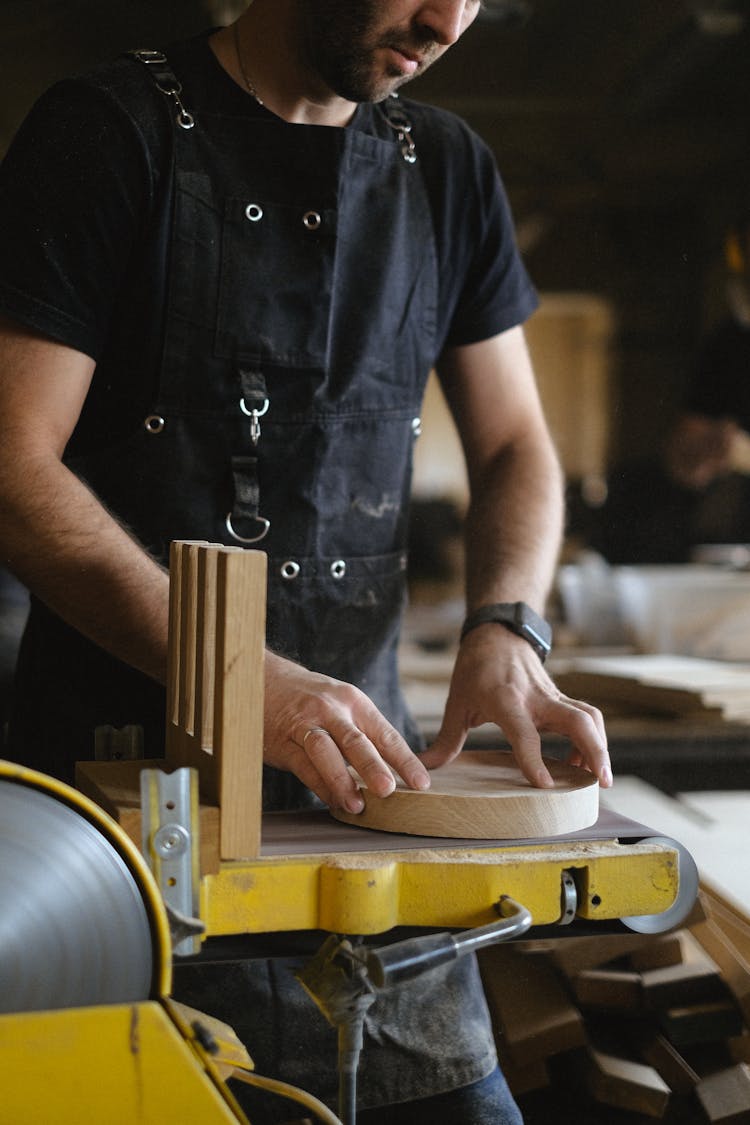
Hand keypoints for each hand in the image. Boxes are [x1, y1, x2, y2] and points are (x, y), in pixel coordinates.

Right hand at [263, 650, 430, 812]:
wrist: (265, 681)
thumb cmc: (314, 700)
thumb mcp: (343, 704)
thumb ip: (365, 734)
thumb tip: (398, 771)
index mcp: (354, 701)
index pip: (385, 733)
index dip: (404, 760)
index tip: (422, 783)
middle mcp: (330, 710)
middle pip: (355, 740)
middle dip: (372, 766)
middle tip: (388, 790)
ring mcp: (305, 725)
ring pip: (325, 752)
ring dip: (341, 780)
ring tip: (357, 806)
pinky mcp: (283, 743)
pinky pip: (303, 767)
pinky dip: (319, 786)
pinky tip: (333, 802)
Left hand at [419, 625, 611, 788]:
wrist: (496, 634)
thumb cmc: (475, 669)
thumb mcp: (456, 702)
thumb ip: (446, 740)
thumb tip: (425, 768)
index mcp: (506, 699)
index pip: (525, 732)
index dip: (534, 759)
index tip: (545, 785)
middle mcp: (536, 697)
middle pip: (578, 720)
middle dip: (595, 751)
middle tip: (601, 783)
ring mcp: (553, 696)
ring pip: (590, 717)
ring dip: (600, 747)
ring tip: (598, 779)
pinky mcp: (562, 698)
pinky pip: (587, 717)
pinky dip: (594, 739)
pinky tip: (582, 762)